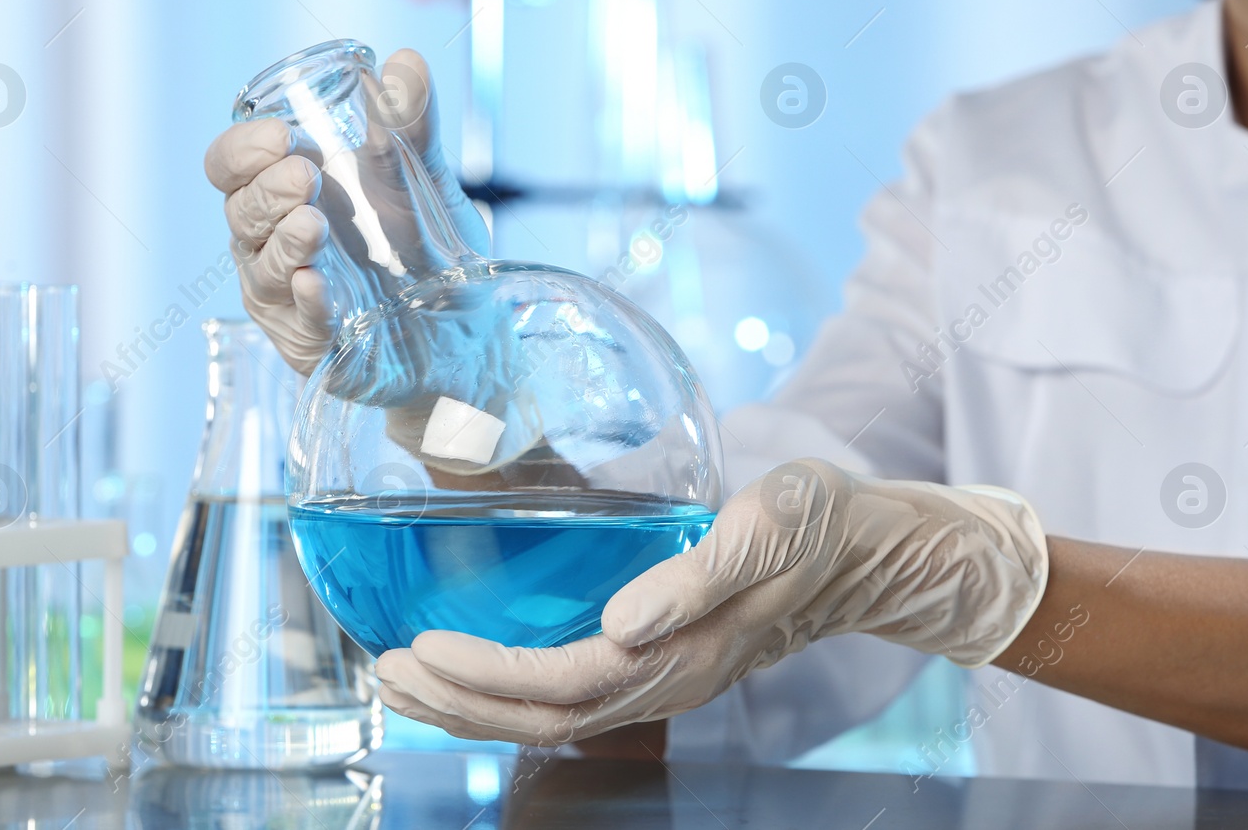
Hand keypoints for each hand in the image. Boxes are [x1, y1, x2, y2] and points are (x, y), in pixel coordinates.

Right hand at [204, 48, 486, 374]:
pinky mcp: (317, 346)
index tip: (279, 135)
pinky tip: (318, 284)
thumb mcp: (422, 179)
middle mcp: (275, 243)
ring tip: (313, 223)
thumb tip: (406, 61)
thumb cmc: (429, 248)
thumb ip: (410, 123)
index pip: (232, 166)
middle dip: (267, 190)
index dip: (243, 149)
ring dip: (285, 242)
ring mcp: (289, 298)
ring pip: (262, 269)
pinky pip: (301, 324)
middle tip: (304, 174)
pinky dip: (308, 301)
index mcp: (288, 192)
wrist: (471, 325)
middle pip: (240, 213)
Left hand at [374, 459, 1047, 745]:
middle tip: (384, 672)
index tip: (421, 645)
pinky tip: (473, 660)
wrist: (863, 550)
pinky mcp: (657, 658)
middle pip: (541, 719)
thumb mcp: (766, 530)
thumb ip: (694, 578)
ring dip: (472, 701)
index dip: (487, 675)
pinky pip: (568, 692)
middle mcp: (665, 681)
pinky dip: (507, 684)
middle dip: (457, 703)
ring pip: (550, 715)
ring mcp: (661, 677)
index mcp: (683, 655)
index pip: (563, 685)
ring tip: (405, 676)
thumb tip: (622, 622)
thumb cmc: (815, 527)